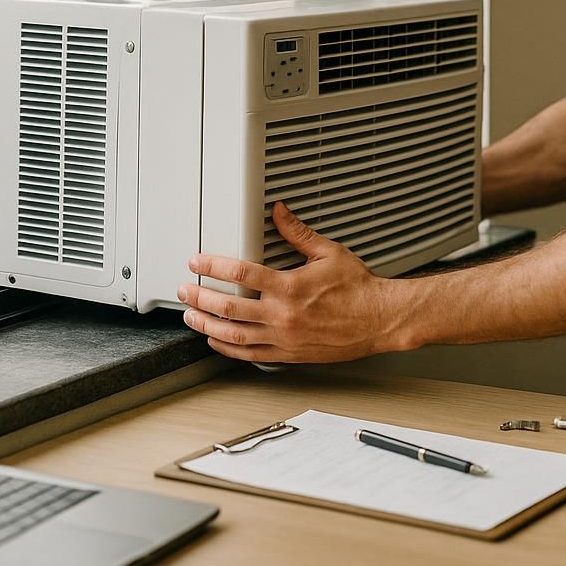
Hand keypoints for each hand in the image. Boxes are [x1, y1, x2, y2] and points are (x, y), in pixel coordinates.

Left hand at [175, 202, 410, 363]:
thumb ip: (298, 233)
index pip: (241, 275)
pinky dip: (228, 348)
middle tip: (186, 289)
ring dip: (207, 324)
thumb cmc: (358, 288)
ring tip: (191, 315)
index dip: (213, 267)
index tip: (198, 262)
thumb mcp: (329, 253)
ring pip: (234, 335)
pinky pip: (250, 354)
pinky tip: (216, 340)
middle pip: (229, 307)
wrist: (379, 320)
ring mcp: (284, 337)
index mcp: (290, 287)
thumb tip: (279, 212)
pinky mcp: (289, 354)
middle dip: (201, 297)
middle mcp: (283, 315)